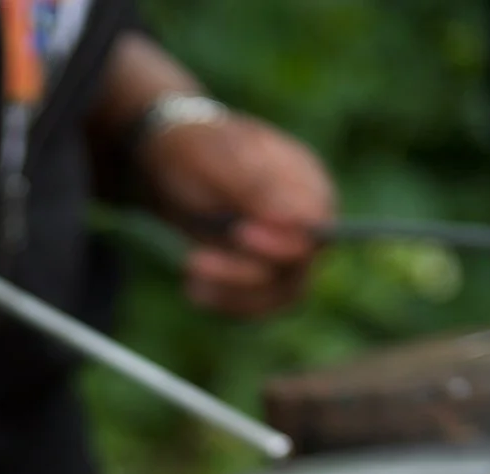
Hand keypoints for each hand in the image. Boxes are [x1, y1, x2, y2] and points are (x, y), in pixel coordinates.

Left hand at [138, 115, 333, 316]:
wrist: (173, 165)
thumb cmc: (200, 151)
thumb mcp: (221, 159)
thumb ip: (257, 188)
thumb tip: (298, 221)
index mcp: (306, 183)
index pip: (317, 228)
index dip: (283, 242)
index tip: (241, 235)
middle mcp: (303, 223)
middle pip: (296, 270)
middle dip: (244, 274)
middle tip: (193, 261)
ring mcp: (284, 252)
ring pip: (279, 296)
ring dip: (232, 296)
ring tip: (190, 274)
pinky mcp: (262, 275)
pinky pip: (256, 306)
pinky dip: (224, 304)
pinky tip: (193, 288)